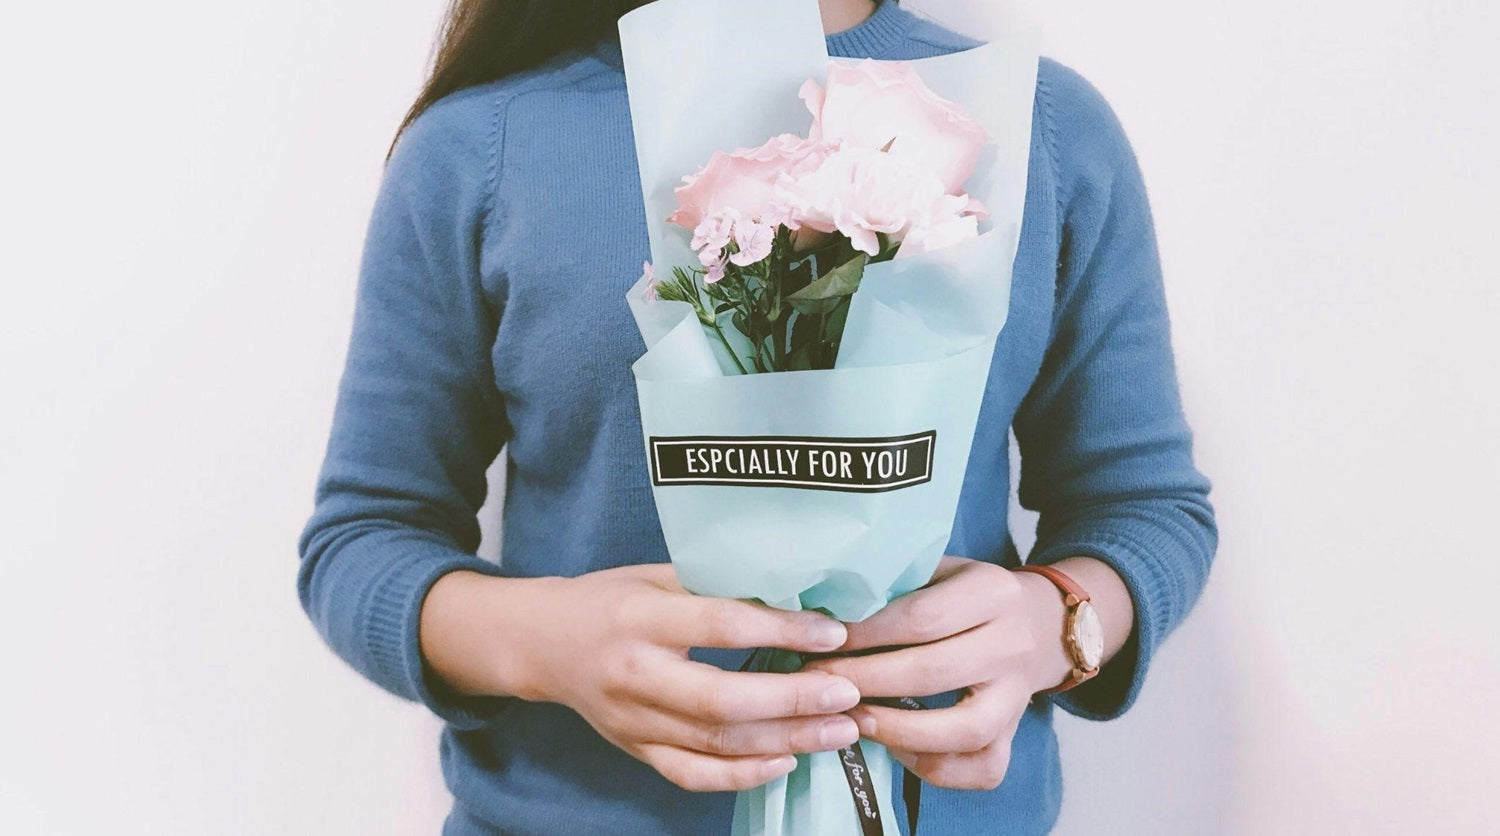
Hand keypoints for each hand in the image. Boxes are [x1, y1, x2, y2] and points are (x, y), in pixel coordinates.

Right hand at [420, 565, 862, 791]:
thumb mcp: (657, 573)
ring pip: (716, 743)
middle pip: (722, 699)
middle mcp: (635, 673)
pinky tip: (788, 762)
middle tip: (848, 693)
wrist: (541, 643)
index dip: (780, 630)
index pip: (720, 625)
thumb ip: (716, 583)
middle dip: (793, 700)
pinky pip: (693, 775)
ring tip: (841, 730)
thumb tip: (798, 590)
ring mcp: (633, 721)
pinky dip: (743, 776)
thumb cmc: (610, 598)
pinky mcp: (636, 750)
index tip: (833, 632)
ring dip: (786, 740)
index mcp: (641, 617)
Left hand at [800, 556, 1075, 790]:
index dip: (867, 634)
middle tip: (818, 684)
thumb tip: (825, 613)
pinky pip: (982, 768)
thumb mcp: (939, 570)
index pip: (922, 617)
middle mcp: (1012, 645)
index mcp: (993, 592)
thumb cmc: (966, 594)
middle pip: (933, 672)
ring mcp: (1018, 696)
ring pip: (964, 730)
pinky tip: (895, 749)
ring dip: (898, 731)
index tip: (823, 643)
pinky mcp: (1016, 736)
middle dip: (866, 682)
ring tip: (851, 720)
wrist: (1040, 623)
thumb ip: (896, 586)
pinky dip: (935, 768)